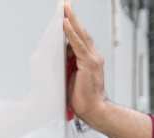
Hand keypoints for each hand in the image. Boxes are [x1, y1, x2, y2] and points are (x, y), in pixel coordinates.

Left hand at [62, 2, 106, 124]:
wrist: (94, 111)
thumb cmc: (83, 99)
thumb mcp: (71, 76)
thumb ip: (68, 64)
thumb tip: (58, 53)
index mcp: (89, 60)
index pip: (80, 39)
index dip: (73, 26)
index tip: (65, 14)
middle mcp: (94, 57)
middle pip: (82, 32)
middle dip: (72, 17)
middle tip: (65, 4)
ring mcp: (93, 59)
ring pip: (81, 35)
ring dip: (71, 20)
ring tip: (64, 8)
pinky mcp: (89, 64)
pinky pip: (78, 45)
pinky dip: (71, 33)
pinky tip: (65, 23)